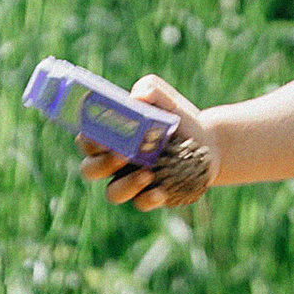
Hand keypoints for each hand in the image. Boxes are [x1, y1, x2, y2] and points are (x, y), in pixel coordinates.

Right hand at [83, 74, 216, 209]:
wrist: (207, 141)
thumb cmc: (178, 117)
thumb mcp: (165, 99)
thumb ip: (149, 90)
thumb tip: (136, 98)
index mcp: (111, 136)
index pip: (86, 141)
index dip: (87, 140)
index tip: (101, 136)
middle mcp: (115, 161)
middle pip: (89, 169)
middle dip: (101, 165)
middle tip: (122, 155)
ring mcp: (131, 181)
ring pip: (112, 193)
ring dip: (125, 185)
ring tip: (148, 173)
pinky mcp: (150, 195)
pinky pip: (140, 203)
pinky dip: (147, 199)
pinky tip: (161, 191)